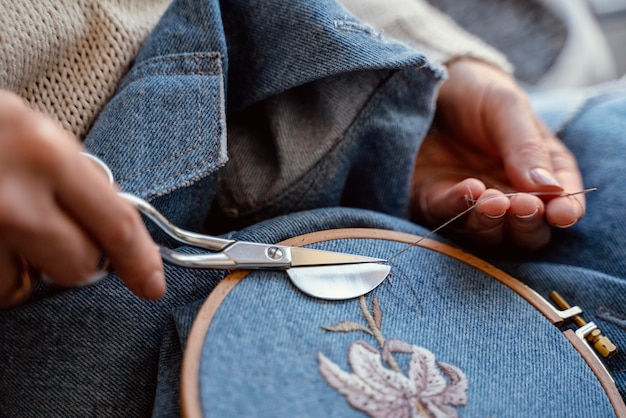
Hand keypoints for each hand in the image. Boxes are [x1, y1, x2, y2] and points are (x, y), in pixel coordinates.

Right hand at [0, 90, 164, 307]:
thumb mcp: (30, 132)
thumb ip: (72, 178)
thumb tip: (106, 229)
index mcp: (45, 155)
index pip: (117, 224)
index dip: (139, 261)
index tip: (151, 284)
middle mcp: (13, 200)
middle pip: (77, 267)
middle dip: (73, 261)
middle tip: (52, 238)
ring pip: (25, 288)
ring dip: (22, 271)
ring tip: (1, 232)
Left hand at [412, 59, 584, 248]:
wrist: (427, 84)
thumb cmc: (476, 93)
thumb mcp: (506, 108)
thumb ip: (526, 147)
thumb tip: (550, 190)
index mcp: (540, 170)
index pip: (561, 201)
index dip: (565, 212)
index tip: (560, 213)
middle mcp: (508, 193)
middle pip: (527, 230)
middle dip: (528, 223)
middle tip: (523, 205)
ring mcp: (471, 203)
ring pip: (490, 232)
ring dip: (494, 222)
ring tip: (494, 201)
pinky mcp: (435, 201)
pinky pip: (447, 215)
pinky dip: (459, 207)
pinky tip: (469, 189)